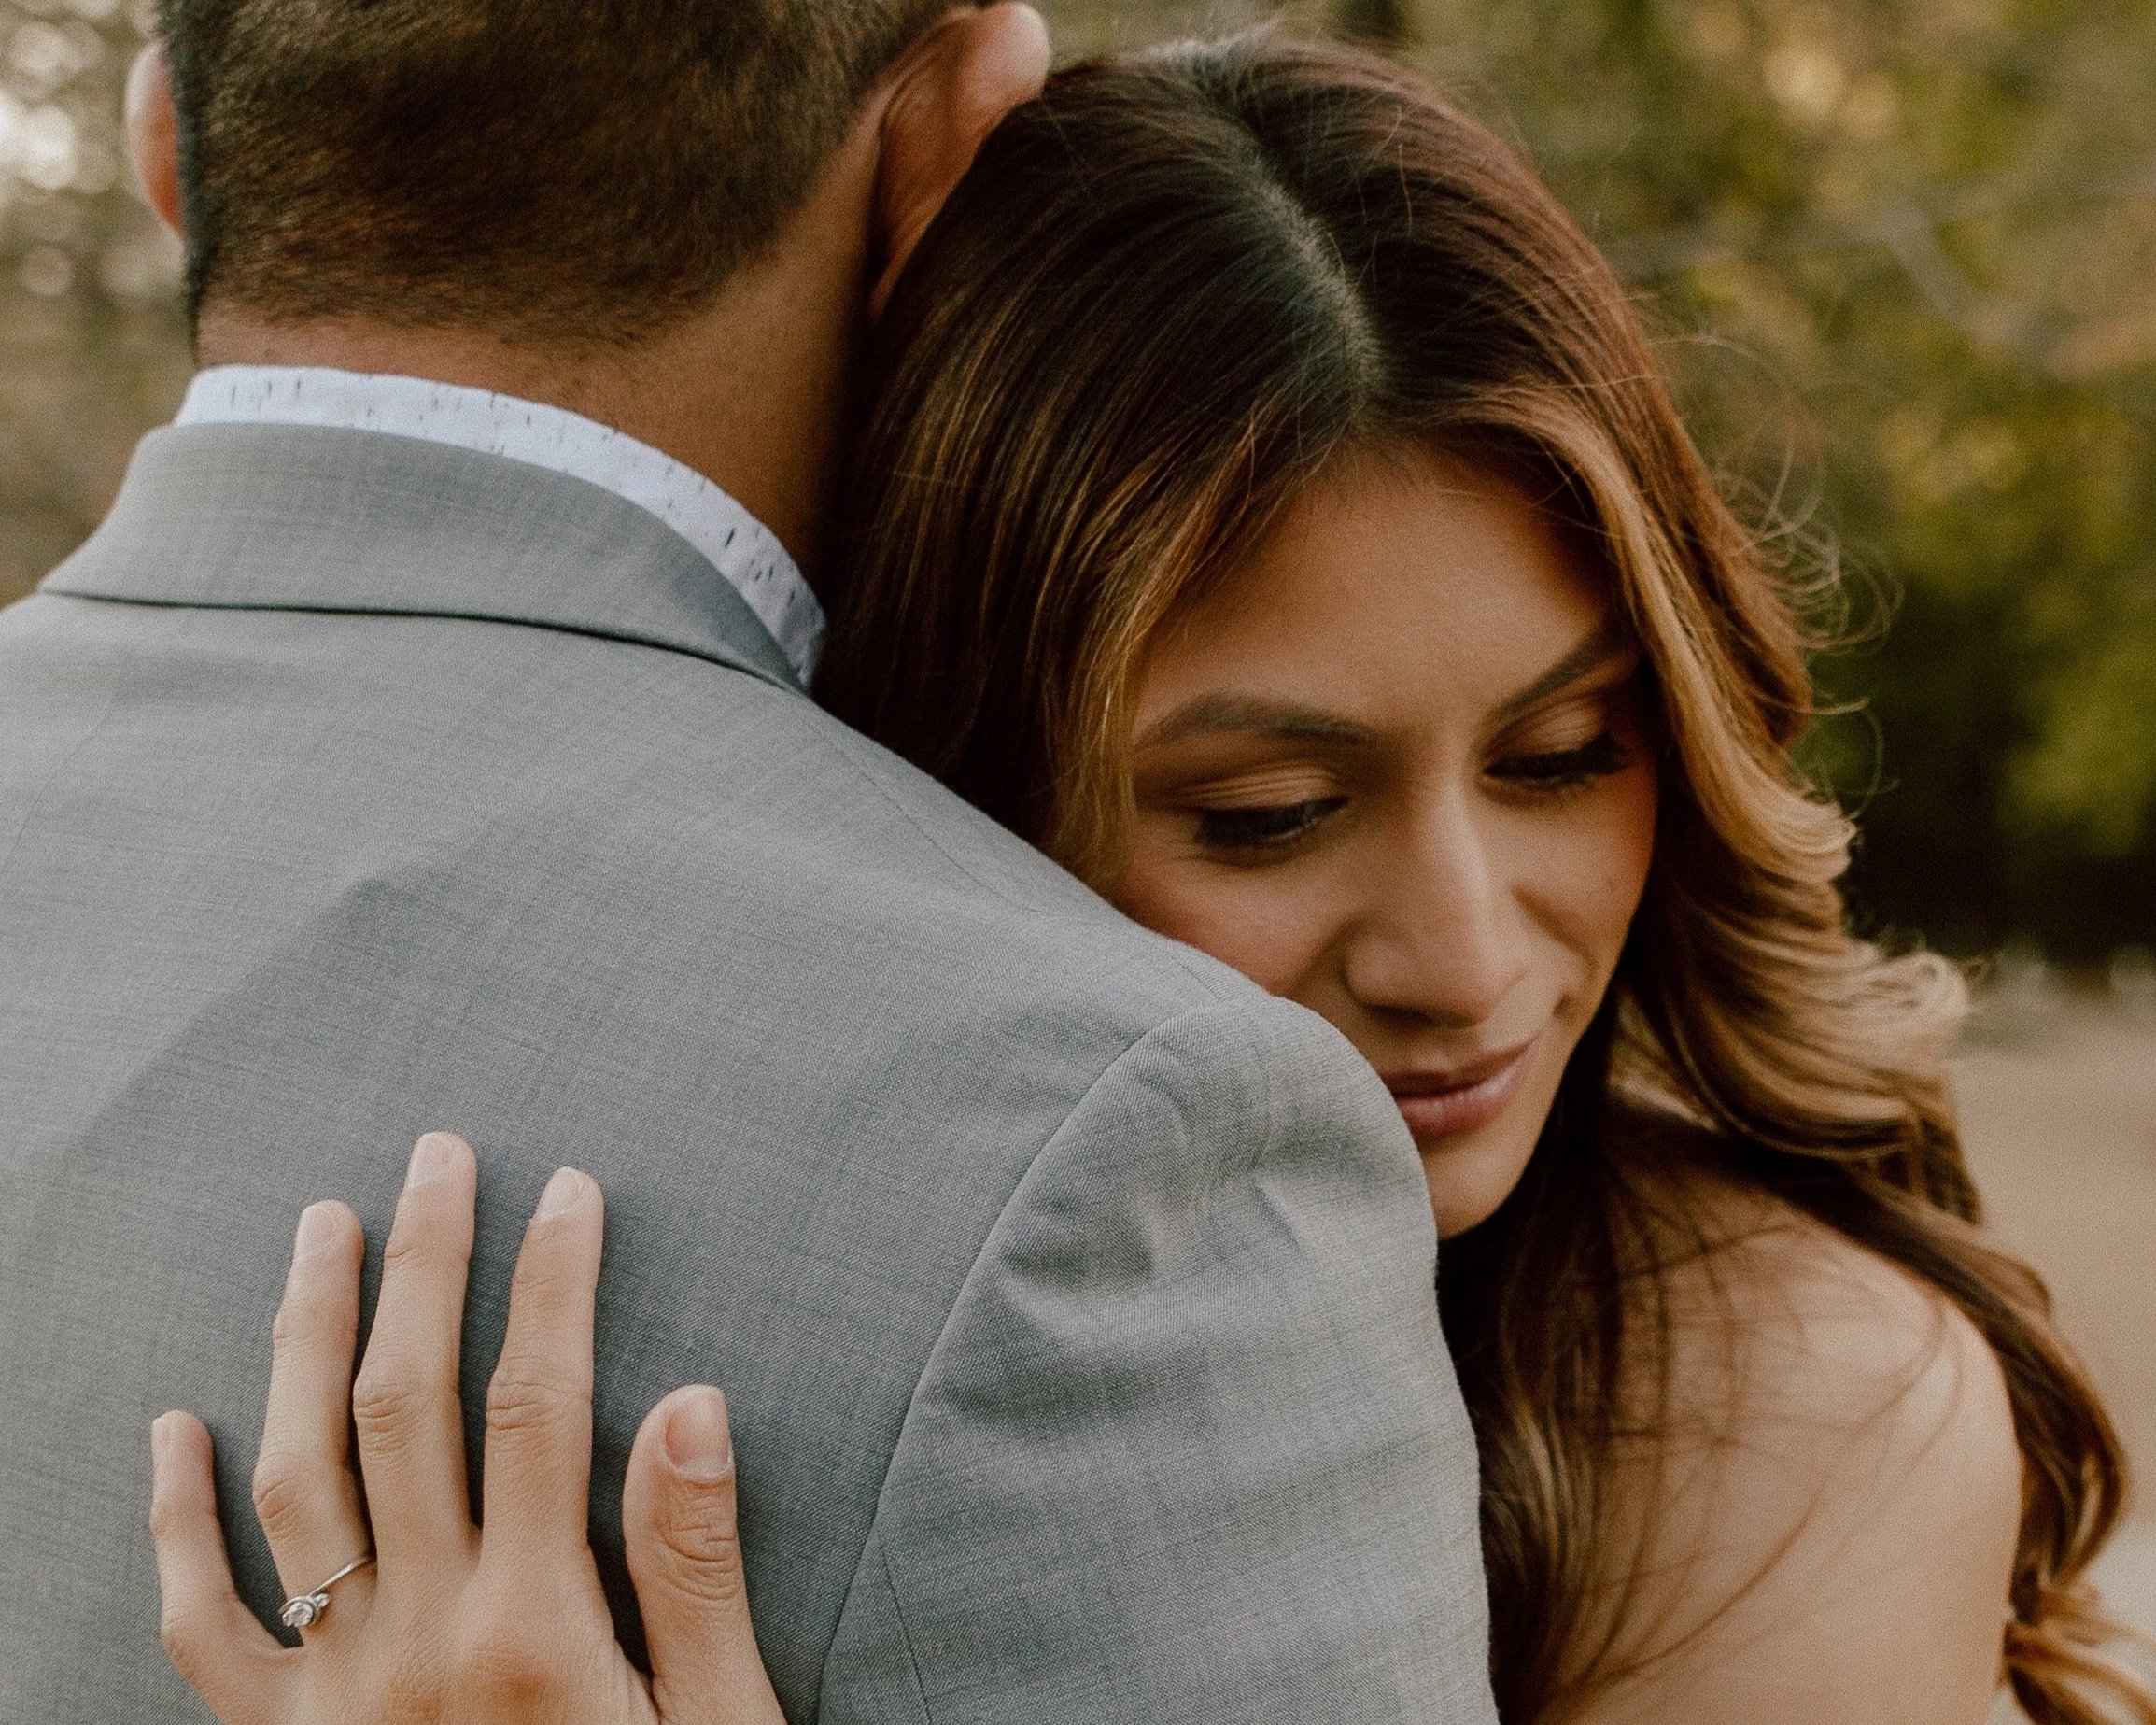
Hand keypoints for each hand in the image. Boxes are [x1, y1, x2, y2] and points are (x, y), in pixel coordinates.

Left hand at [149, 1132, 785, 1724]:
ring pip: (296, 1478)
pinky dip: (171, 1526)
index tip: (566, 1188)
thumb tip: (688, 1402)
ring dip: (303, 1339)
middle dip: (426, 1264)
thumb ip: (693, 1571)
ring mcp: (332, 1695)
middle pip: (406, 1407)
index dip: (553, 1282)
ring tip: (320, 1227)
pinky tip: (170, 1428)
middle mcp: (416, 1644)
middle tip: (439, 1155)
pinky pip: (200, 1628)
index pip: (536, 1404)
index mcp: (534, 1634)